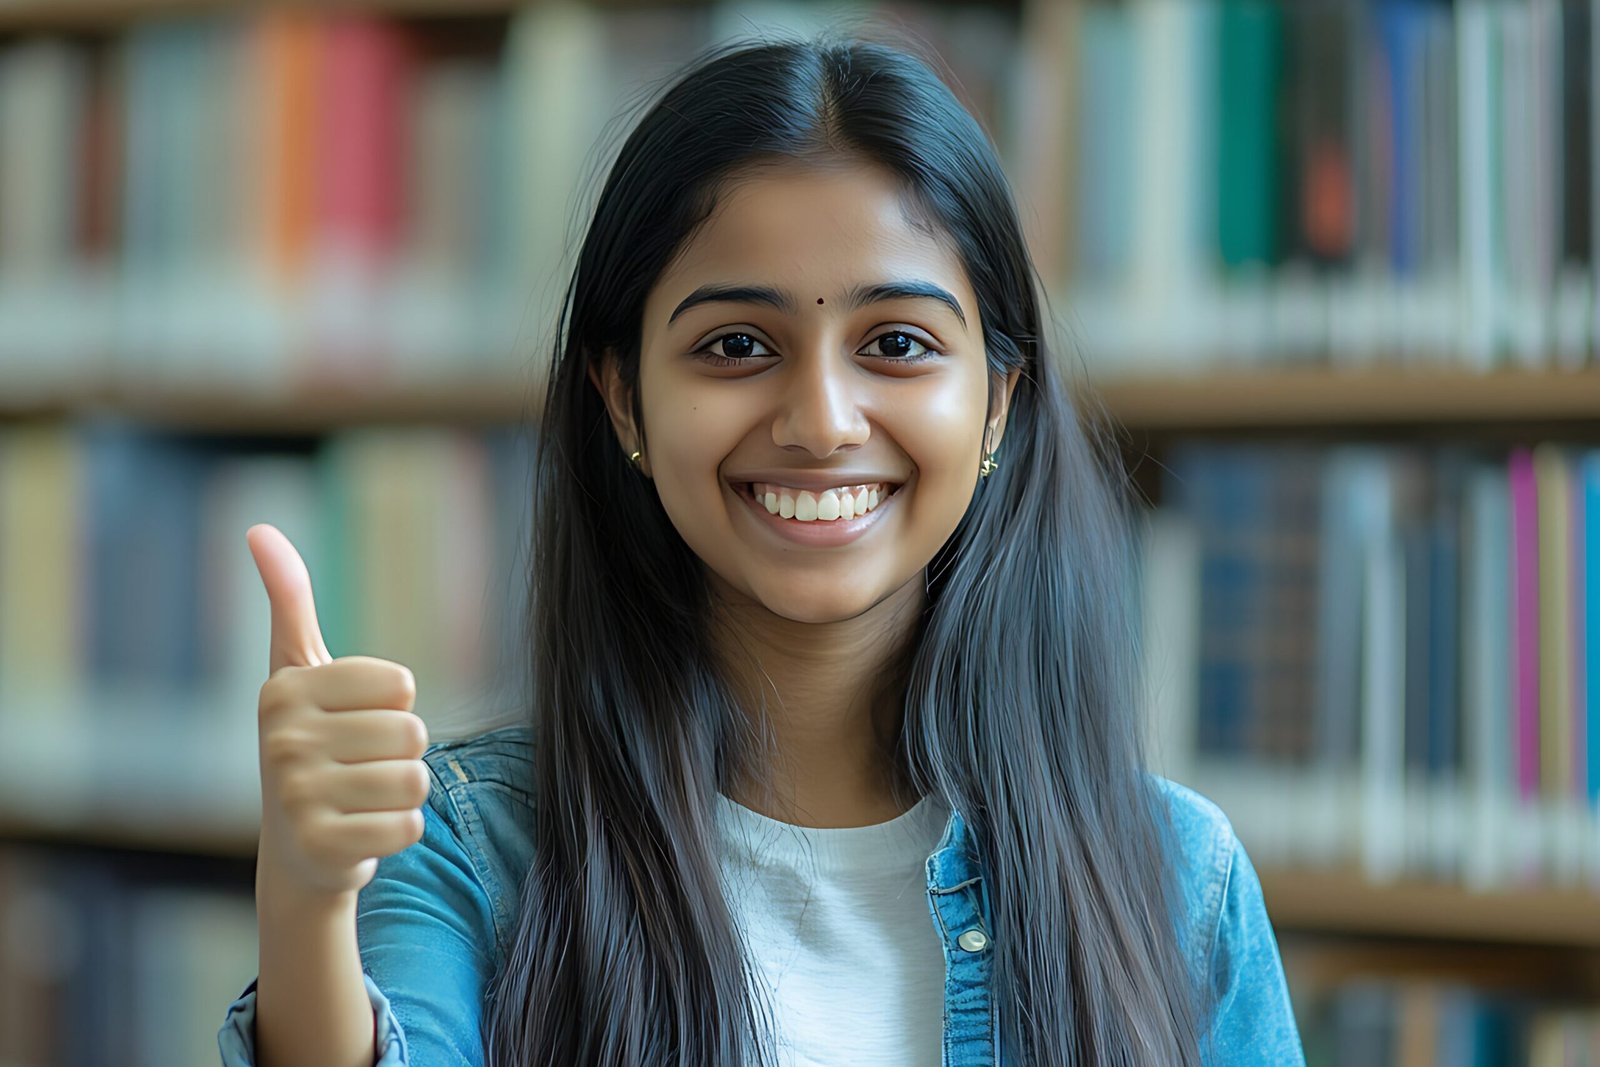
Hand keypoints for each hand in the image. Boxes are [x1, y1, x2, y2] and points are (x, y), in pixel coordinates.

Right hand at [246, 523, 429, 902]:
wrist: (296, 852)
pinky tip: (363, 832)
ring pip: (415, 780)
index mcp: (285, 690)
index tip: (353, 724)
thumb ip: (289, 602)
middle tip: (361, 769)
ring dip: (403, 794)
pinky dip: (399, 830)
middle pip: (413, 733)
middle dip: (402, 754)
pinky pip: (409, 825)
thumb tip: (260, 530)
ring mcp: (296, 796)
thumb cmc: (311, 746)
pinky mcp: (320, 847)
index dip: (394, 707)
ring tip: (363, 799)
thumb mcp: (297, 672)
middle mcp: (282, 739)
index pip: (401, 685)